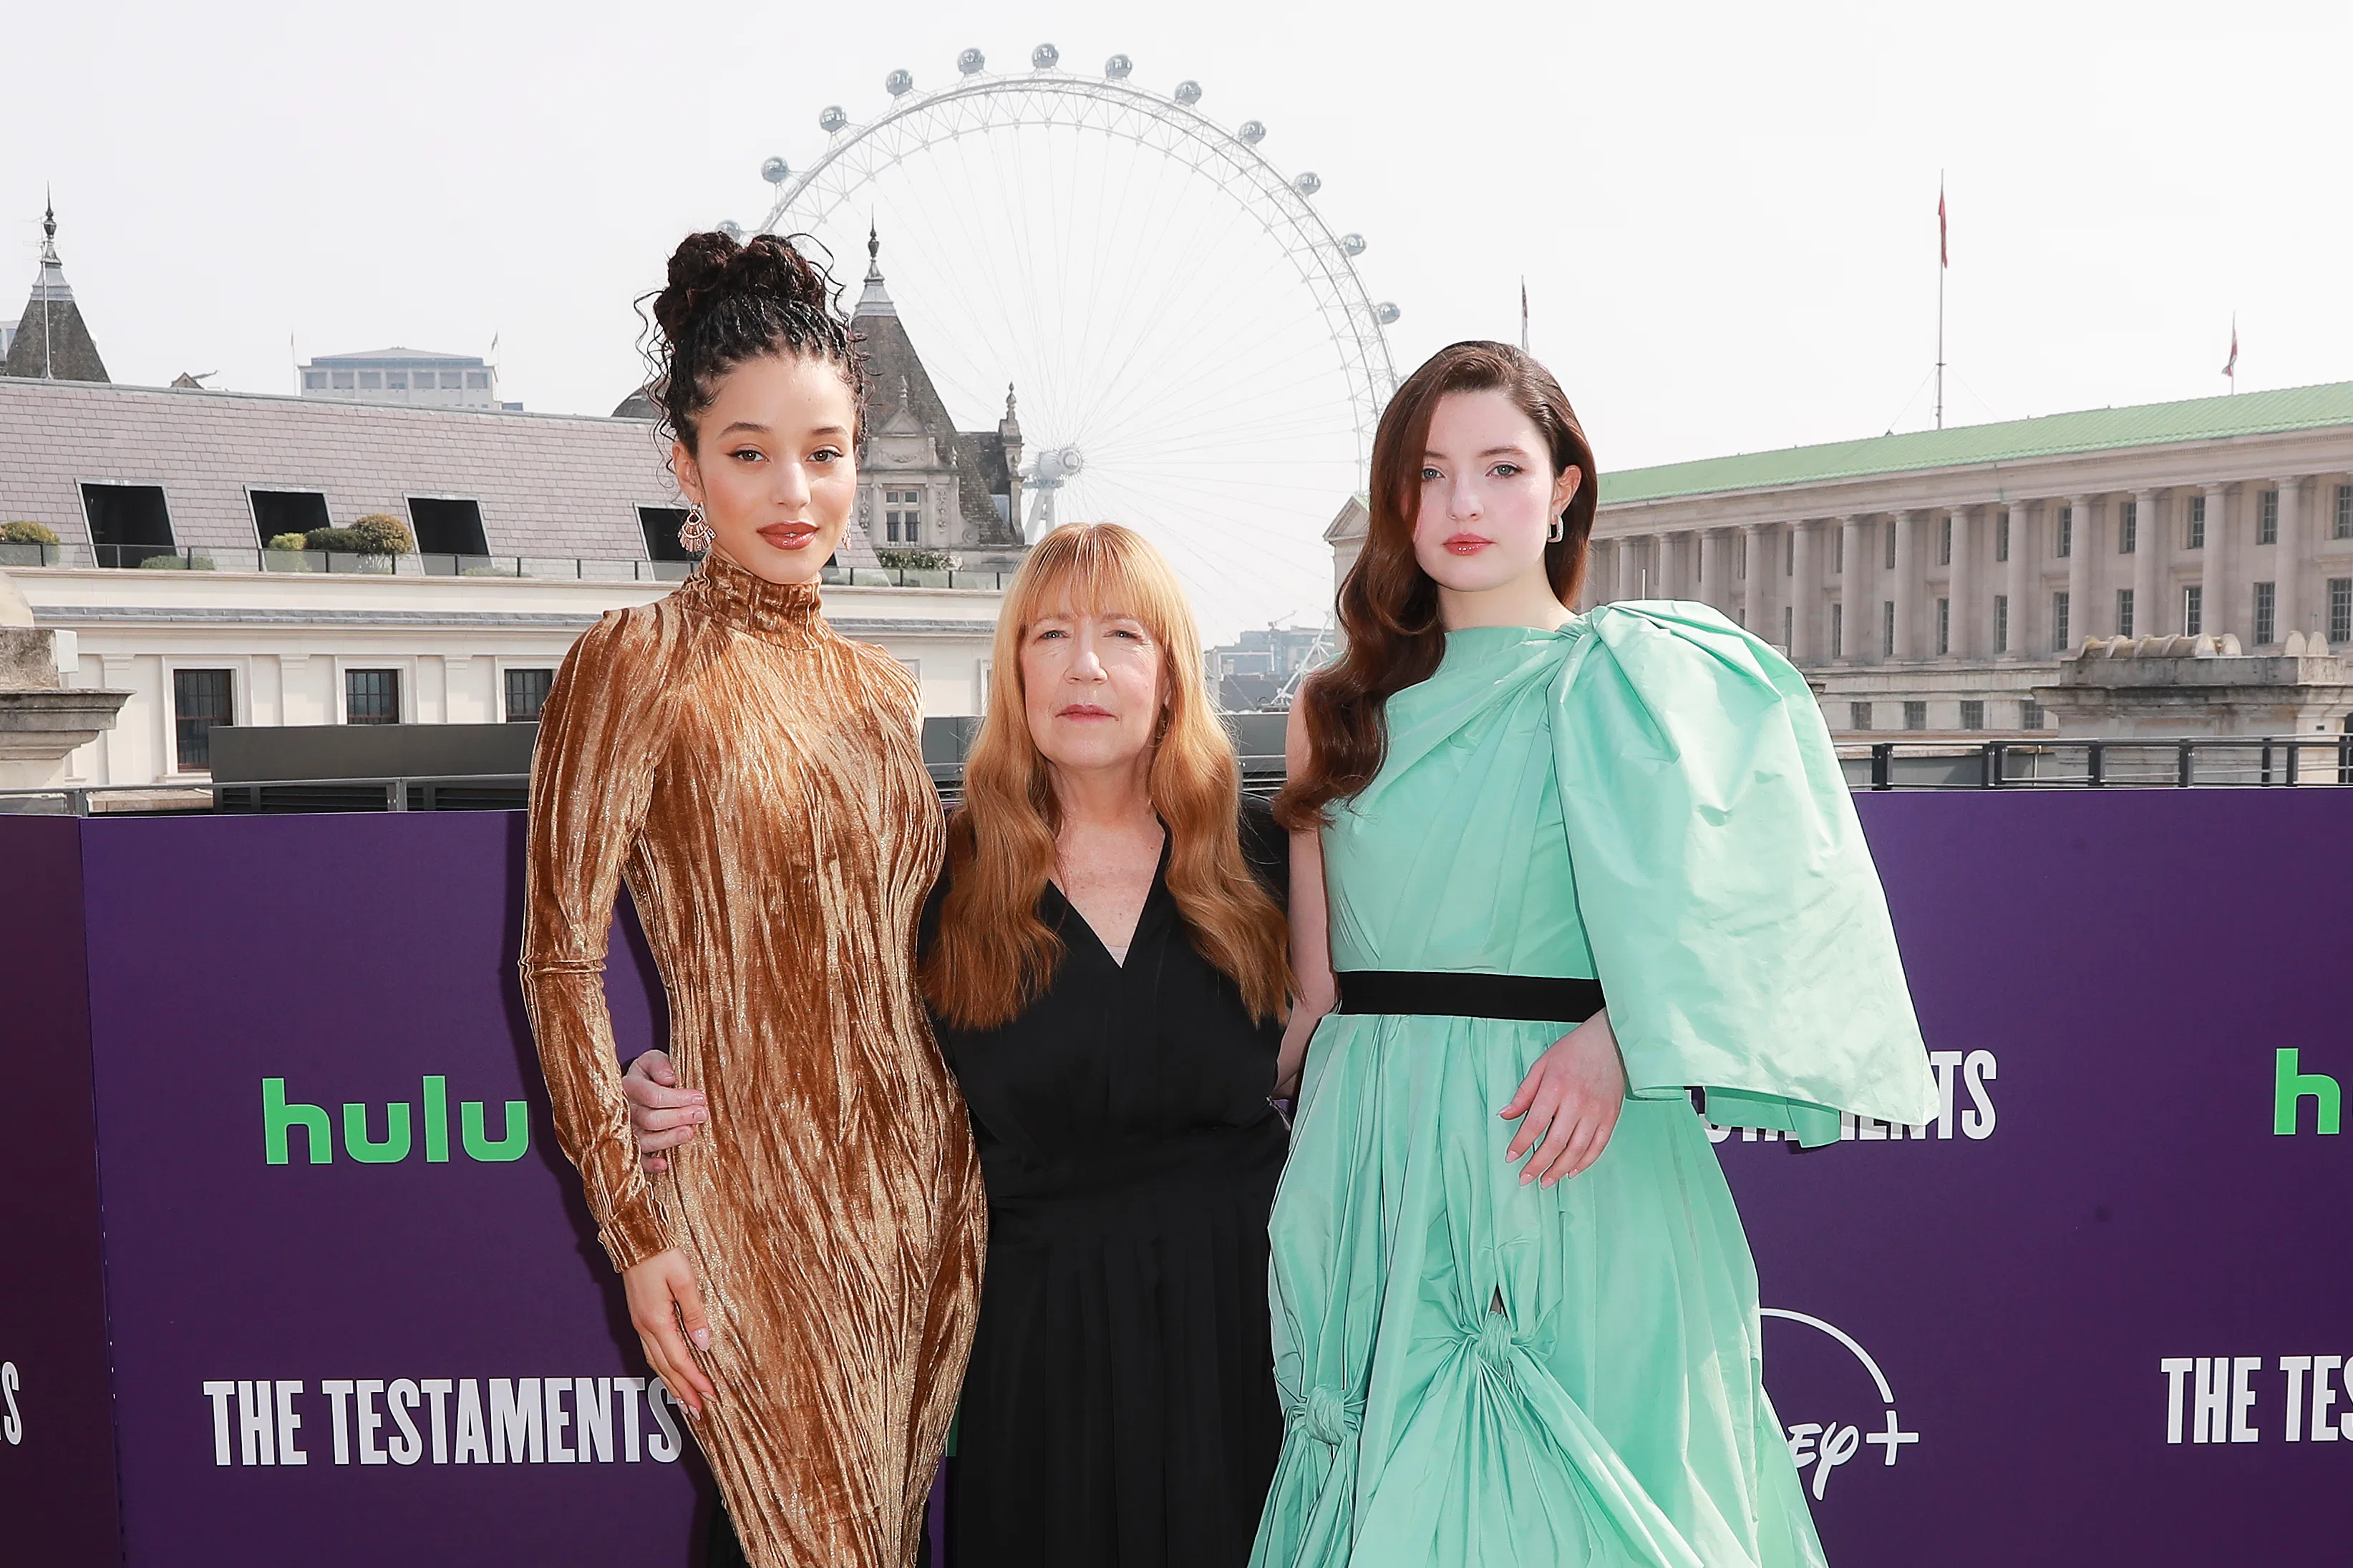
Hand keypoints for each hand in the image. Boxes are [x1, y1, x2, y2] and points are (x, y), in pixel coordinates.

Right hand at [622, 1049, 704, 1174]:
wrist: (639, 1087)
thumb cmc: (649, 1074)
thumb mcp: (652, 1060)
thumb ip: (658, 1064)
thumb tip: (668, 1078)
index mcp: (628, 1087)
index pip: (651, 1095)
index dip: (677, 1098)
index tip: (700, 1098)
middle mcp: (623, 1111)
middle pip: (649, 1119)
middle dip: (678, 1117)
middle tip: (702, 1114)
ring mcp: (625, 1131)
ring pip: (643, 1140)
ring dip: (668, 1139)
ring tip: (689, 1133)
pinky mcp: (630, 1148)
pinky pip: (636, 1160)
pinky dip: (649, 1165)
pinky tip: (664, 1165)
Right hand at [623, 1248, 715, 1417]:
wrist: (634, 1236)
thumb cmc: (661, 1253)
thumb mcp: (684, 1279)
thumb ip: (694, 1312)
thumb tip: (703, 1343)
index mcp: (656, 1321)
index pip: (679, 1360)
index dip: (695, 1380)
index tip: (711, 1395)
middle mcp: (644, 1327)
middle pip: (665, 1368)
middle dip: (683, 1391)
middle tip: (700, 1412)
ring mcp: (640, 1323)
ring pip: (655, 1363)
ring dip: (671, 1384)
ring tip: (685, 1403)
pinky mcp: (640, 1316)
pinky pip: (651, 1351)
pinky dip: (662, 1368)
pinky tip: (670, 1373)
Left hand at [1499, 1009, 1625, 1187]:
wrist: (1611, 1042)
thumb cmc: (1573, 1051)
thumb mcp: (1541, 1065)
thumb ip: (1524, 1093)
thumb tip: (1505, 1115)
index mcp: (1555, 1088)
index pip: (1535, 1124)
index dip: (1521, 1144)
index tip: (1511, 1157)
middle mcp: (1577, 1103)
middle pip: (1555, 1142)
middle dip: (1537, 1165)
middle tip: (1525, 1178)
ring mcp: (1596, 1112)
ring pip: (1577, 1150)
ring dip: (1559, 1170)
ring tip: (1546, 1181)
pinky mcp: (1611, 1117)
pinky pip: (1598, 1147)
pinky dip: (1585, 1162)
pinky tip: (1572, 1171)